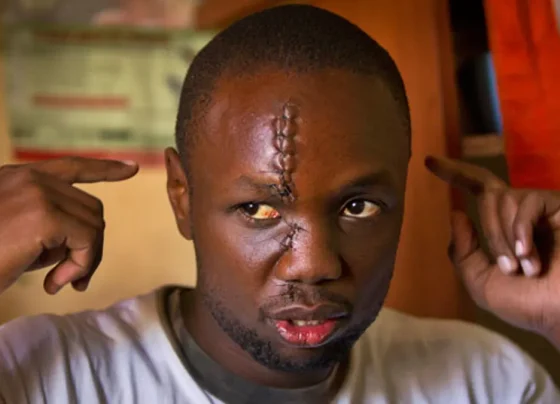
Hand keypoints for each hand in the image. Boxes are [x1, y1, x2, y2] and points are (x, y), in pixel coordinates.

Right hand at [0, 157, 137, 294]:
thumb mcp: (12, 236)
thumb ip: (46, 228)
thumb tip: (81, 242)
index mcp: (18, 178)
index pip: (71, 166)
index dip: (104, 169)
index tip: (131, 169)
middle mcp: (29, 179)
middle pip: (91, 208)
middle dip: (88, 245)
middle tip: (70, 277)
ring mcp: (37, 193)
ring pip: (94, 224)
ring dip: (84, 259)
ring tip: (58, 281)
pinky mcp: (44, 215)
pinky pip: (88, 240)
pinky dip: (82, 265)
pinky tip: (57, 283)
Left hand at [426, 156, 559, 345]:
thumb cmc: (528, 305)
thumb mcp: (482, 283)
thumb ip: (464, 252)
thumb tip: (456, 212)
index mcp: (502, 227)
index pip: (478, 188)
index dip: (455, 172)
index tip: (428, 161)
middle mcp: (520, 212)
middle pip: (487, 192)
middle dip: (491, 231)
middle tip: (508, 268)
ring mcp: (541, 209)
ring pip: (503, 200)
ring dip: (505, 238)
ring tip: (524, 268)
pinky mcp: (559, 206)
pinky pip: (528, 203)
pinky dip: (521, 230)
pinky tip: (528, 255)